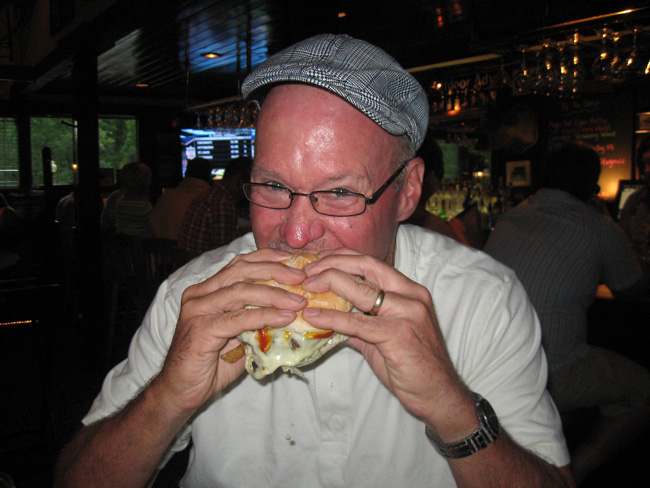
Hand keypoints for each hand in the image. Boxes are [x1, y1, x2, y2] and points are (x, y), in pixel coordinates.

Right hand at [156, 249, 307, 414]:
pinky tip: (284, 318)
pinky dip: (265, 316)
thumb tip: (290, 311)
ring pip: (241, 291)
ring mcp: (198, 310)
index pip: (238, 264)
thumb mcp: (237, 335)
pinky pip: (239, 318)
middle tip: (300, 278)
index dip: (265, 258)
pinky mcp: (201, 329)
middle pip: (241, 272)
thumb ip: (255, 320)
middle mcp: (199, 294)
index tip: (290, 260)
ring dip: (274, 294)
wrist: (181, 391)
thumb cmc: (210, 365)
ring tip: (297, 302)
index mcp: (206, 290)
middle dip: (274, 272)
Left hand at [300, 250, 470, 428]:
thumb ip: (358, 322)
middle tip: (306, 272)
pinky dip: (332, 317)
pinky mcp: (398, 334)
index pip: (371, 262)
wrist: (438, 395)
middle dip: (332, 264)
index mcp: (409, 290)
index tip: (317, 263)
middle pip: (366, 265)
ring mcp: (407, 312)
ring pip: (361, 289)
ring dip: (328, 284)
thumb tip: (327, 315)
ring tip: (305, 290)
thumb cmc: (412, 366)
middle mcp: (411, 295)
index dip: (341, 258)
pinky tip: (313, 317)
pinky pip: (357, 321)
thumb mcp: (382, 337)